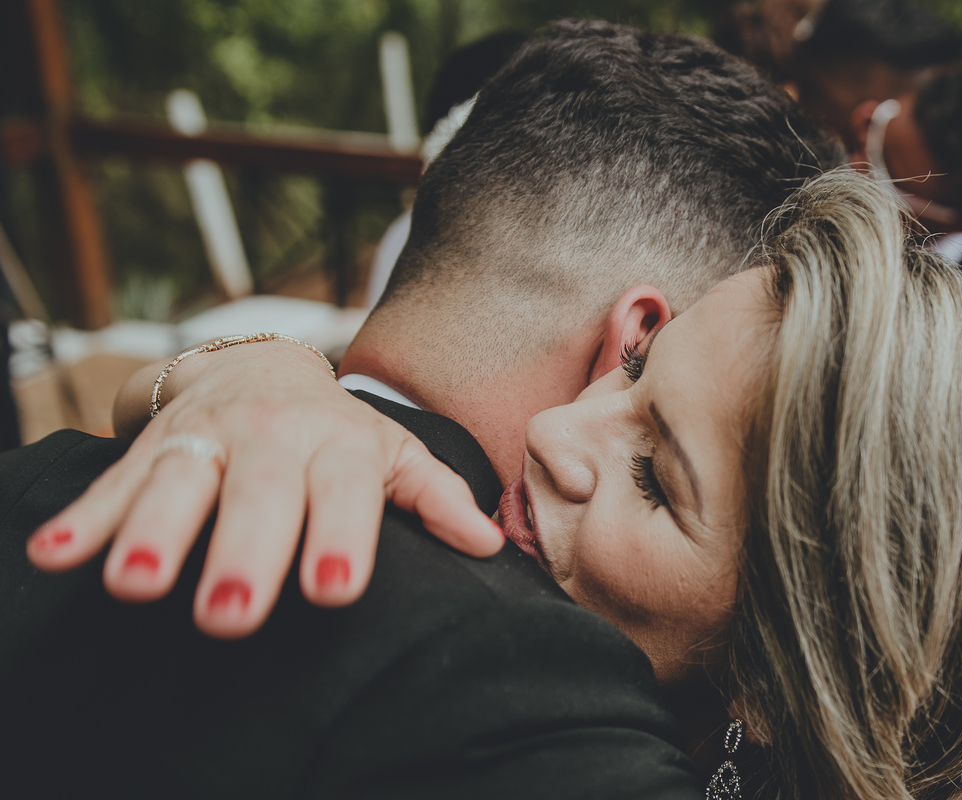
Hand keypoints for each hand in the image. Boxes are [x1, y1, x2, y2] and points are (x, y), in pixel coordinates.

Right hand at [26, 341, 504, 637]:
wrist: (259, 363)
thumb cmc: (336, 432)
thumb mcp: (391, 452)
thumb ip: (435, 495)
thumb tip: (490, 544)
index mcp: (336, 442)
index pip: (342, 488)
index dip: (339, 534)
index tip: (334, 587)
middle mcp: (270, 436)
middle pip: (255, 493)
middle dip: (241, 550)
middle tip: (231, 612)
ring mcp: (206, 437)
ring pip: (177, 482)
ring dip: (151, 531)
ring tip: (136, 584)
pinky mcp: (151, 446)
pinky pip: (113, 482)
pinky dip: (83, 519)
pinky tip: (55, 555)